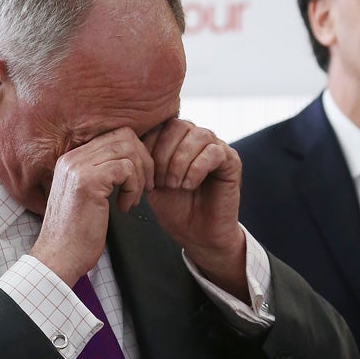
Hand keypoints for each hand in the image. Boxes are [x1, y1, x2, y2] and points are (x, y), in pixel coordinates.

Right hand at [30, 127, 153, 284]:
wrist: (59, 258)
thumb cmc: (76, 234)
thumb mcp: (87, 197)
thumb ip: (102, 174)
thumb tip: (132, 160)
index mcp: (71, 159)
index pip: (113, 135)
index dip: (135, 154)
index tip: (140, 179)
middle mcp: (72, 158)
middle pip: (124, 136)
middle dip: (144, 160)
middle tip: (146, 186)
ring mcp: (78, 168)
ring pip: (128, 150)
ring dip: (140, 176)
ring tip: (133, 199)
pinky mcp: (88, 182)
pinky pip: (126, 169)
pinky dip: (134, 188)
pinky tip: (125, 207)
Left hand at [142, 119, 247, 299]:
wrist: (197, 234)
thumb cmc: (174, 208)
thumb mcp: (151, 181)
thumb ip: (144, 160)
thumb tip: (127, 144)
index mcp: (176, 140)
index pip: (160, 124)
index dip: (148, 145)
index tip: (144, 174)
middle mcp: (197, 138)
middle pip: (177, 125)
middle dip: (163, 154)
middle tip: (160, 181)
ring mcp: (215, 147)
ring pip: (197, 135)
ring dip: (180, 161)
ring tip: (174, 185)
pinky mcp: (231, 160)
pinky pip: (214, 151)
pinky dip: (197, 168)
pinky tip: (189, 185)